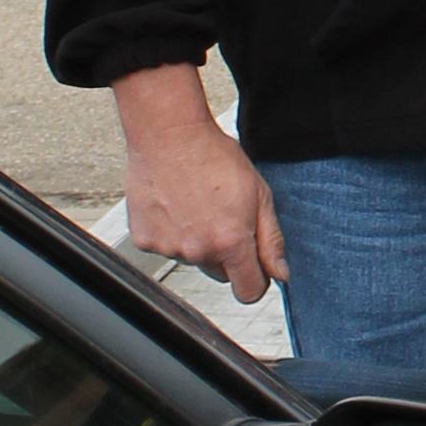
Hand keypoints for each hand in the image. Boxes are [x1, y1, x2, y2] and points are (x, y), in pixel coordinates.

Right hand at [114, 70, 284, 302]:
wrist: (168, 134)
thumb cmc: (213, 156)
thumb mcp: (259, 194)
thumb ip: (272, 240)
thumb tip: (281, 274)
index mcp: (230, 242)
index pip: (249, 291)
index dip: (256, 280)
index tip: (255, 266)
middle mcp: (198, 251)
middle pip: (220, 274)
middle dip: (226, 253)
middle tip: (222, 215)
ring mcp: (168, 247)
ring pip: (192, 258)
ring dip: (196, 240)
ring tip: (195, 203)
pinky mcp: (144, 239)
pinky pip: (165, 247)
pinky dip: (170, 232)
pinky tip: (174, 204)